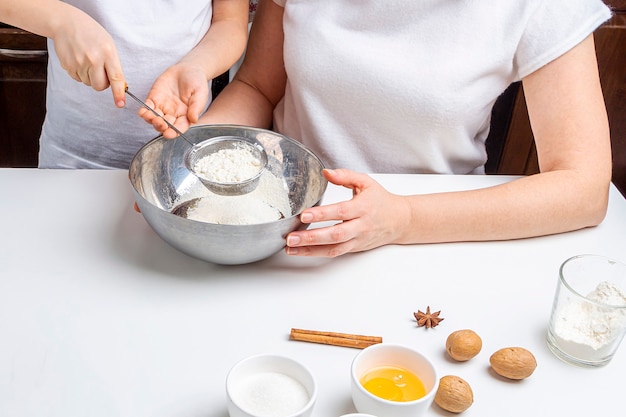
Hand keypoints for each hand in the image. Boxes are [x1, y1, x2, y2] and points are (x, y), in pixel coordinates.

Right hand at [52, 9, 125, 106]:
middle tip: (100, 70)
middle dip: (102, 83)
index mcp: (108, 53)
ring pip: (89, 83)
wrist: (66, 23)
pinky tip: (79, 59)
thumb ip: (114, 64)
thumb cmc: (90, 33)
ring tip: (87, 59)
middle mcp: (94, 59)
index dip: (118, 93)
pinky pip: (78, 79)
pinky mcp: (68, 66)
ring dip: (90, 76)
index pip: (116, 78)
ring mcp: (79, 63)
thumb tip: (120, 85)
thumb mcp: (108, 45)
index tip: (120, 103)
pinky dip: (80, 73)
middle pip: (100, 86)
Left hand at [139, 63, 208, 138]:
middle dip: (161, 127)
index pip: (179, 128)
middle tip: (159, 123)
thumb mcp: (200, 93)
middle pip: (166, 126)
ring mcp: (163, 107)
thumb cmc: (196, 82)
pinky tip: (143, 112)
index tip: (169, 134)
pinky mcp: (154, 99)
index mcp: (186, 116)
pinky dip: (144, 111)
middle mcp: (173, 114)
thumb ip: (196, 106)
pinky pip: (148, 108)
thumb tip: (194, 119)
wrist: (187, 69)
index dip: (174, 132)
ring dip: (151, 120)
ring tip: (150, 117)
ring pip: (155, 119)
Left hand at [285, 169, 409, 256]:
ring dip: (310, 250)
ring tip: (291, 248)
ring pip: (334, 248)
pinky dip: (317, 253)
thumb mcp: (366, 182)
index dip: (322, 214)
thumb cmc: (381, 200)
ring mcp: (357, 240)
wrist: (399, 221)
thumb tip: (326, 172)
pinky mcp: (354, 248)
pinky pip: (335, 253)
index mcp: (363, 207)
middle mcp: (360, 226)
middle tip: (291, 237)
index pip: (340, 212)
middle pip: (335, 234)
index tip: (304, 215)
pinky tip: (301, 251)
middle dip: (311, 237)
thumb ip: (345, 175)